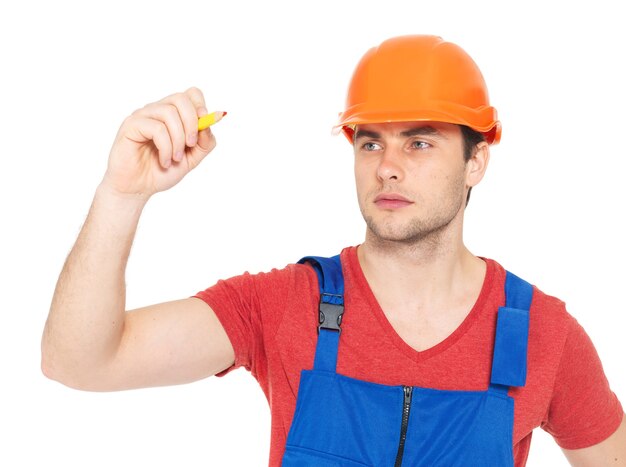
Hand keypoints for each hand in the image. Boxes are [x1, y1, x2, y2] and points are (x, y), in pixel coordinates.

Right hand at [101, 87, 216, 198]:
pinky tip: (164, 161)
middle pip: (180, 98)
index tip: (204, 126)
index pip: (190, 94)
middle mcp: (157, 110)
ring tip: (176, 158)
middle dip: (192, 123)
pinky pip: (156, 128)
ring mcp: (143, 116)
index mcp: (173, 115)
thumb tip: (210, 123)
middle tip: (191, 145)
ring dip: (178, 139)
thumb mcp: (192, 159)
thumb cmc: (162, 172)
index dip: (200, 106)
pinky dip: (166, 147)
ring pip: (169, 113)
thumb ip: (204, 142)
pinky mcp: (131, 125)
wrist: (138, 188)